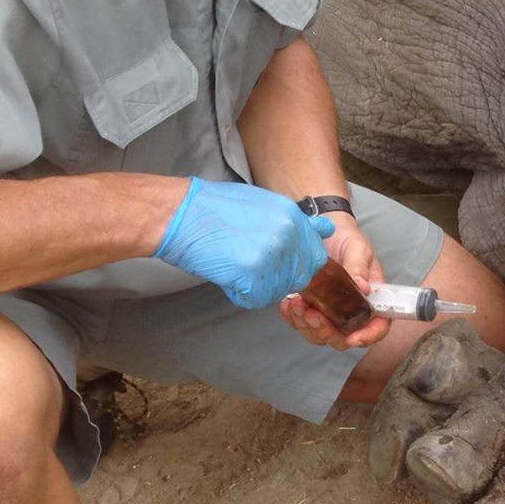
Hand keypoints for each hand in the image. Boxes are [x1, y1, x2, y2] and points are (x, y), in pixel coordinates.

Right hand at [154, 178, 331, 308]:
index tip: (282, 265)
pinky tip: (227, 276)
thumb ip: (296, 221)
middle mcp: (288, 235)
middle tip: (253, 268)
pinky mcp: (253, 276)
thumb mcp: (264, 204)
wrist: (180, 214)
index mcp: (292, 217)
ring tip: (236, 265)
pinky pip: (256, 300)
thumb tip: (325, 229)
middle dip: (280, 278)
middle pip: (300, 276)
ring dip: (258, 287)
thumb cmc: (213, 209)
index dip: (298, 265)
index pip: (315, 255)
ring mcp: (272, 256)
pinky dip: (240, 294)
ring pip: (278, 290)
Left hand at [278, 217, 391, 349]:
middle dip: (326, 332)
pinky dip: (292, 318)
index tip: (352, 338)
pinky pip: (301, 323)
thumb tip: (364, 288)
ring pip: (319, 334)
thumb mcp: (358, 250)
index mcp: (372, 300)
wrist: (326, 232)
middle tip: (312, 314)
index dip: (367, 336)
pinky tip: (286, 305)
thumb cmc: (348, 240)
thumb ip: (359, 268)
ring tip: (296, 303)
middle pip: (343, 337)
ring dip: (305, 324)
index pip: (377, 326)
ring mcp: (329, 312)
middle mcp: (351, 311)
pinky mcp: (310, 307)